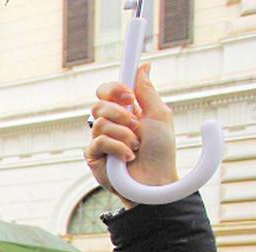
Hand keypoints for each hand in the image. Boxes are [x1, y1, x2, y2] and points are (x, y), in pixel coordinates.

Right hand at [85, 63, 177, 208]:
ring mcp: (100, 141)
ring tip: (136, 147)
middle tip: (135, 123)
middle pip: (98, 103)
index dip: (114, 88)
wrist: (156, 180)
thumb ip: (148, 91)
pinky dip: (117, 147)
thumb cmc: (161, 151)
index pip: (108, 91)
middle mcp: (110, 125)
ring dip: (124, 133)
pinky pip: (98, 141)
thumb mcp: (159, 115)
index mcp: (125, 112)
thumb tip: (143, 67)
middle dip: (119, 112)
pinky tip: (128, 157)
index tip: (128, 93)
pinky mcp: (93, 157)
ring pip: (99, 122)